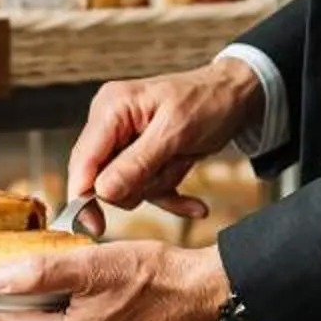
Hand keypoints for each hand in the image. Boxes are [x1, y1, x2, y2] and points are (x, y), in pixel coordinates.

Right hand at [63, 57, 262, 234]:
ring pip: (127, 187)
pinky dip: (170, 195)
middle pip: (103, 179)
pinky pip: (146, 187)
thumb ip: (137, 163)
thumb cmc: (208, 101)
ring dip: (160, 184)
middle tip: (171, 164)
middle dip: (140, 184)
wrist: (237, 95)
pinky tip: (196, 206)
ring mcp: (125, 140)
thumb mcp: (175, 133)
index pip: (83, 161)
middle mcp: (111, 123)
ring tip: (184, 159)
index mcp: (111, 109)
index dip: (84, 196)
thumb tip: (101, 192)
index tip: (96, 226)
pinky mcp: (141, 154)